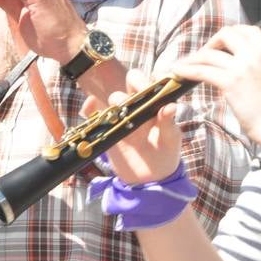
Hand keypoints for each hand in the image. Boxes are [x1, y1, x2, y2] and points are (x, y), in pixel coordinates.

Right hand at [92, 70, 183, 184]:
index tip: (148, 85)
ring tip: (116, 114)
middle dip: (129, 88)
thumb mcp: (170, 141)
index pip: (150, 84)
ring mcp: (122, 117)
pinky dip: (89, 108)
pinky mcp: (107, 129)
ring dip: (113, 101)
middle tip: (129, 101)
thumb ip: (168, 124)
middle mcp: (138, 106)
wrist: (149, 180)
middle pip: (129, 85)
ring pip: (112, 98)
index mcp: (156, 105)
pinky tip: (89, 108)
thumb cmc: (165, 156)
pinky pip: (94, 114)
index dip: (148, 79)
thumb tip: (170, 106)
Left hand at [170, 24, 260, 147]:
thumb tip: (233, 58)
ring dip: (193, 58)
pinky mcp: (230, 82)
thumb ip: (256, 63)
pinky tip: (179, 72)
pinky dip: (187, 70)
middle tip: (203, 55)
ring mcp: (243, 68)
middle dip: (211, 42)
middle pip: (227, 35)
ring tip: (184, 65)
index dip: (232, 33)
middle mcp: (257, 56)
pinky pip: (202, 71)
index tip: (221, 43)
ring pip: (209, 54)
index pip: (250, 30)